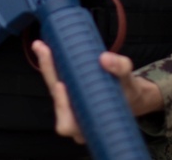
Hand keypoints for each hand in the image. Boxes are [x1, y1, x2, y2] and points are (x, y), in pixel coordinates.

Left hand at [31, 40, 163, 142]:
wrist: (130, 96)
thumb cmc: (127, 94)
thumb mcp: (129, 82)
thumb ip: (120, 69)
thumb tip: (105, 59)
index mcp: (89, 124)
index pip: (67, 123)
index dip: (62, 106)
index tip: (61, 85)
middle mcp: (75, 119)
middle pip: (55, 99)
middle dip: (49, 74)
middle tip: (44, 51)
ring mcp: (70, 105)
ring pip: (52, 89)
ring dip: (47, 67)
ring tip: (40, 46)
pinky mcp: (68, 93)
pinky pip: (56, 80)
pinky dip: (51, 65)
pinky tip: (45, 48)